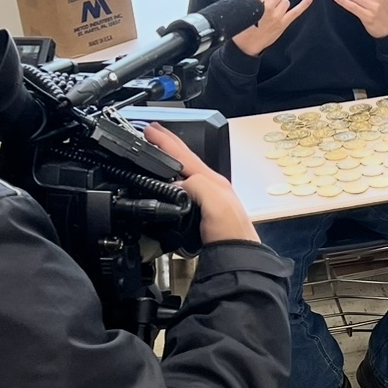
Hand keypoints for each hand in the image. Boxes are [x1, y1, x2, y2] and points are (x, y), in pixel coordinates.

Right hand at [143, 125, 258, 245]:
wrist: (238, 257)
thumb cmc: (232, 233)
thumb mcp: (215, 203)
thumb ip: (196, 186)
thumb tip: (177, 185)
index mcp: (213, 181)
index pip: (184, 155)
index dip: (165, 141)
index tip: (149, 130)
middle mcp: (212, 187)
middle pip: (185, 159)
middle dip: (168, 144)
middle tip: (152, 132)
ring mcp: (208, 200)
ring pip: (185, 173)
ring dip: (170, 161)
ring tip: (159, 153)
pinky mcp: (203, 214)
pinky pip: (184, 191)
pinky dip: (173, 182)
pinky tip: (169, 184)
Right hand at [232, 0, 312, 56]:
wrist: (245, 44)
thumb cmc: (242, 23)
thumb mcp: (242, 3)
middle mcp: (267, 5)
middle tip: (265, 11)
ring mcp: (276, 15)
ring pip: (285, 1)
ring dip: (280, 6)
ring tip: (271, 16)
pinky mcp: (283, 24)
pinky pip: (296, 12)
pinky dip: (303, 5)